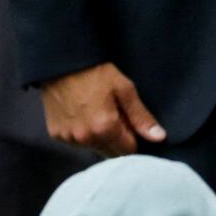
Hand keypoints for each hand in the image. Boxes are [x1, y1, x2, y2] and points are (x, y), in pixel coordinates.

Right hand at [39, 62, 165, 156]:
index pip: (129, 151)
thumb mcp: (124, 90)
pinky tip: (81, 116)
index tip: (129, 122)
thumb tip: (159, 138)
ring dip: (99, 139)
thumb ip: (141, 117)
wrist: (62, 61)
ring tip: (96, 114)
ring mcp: (69, 138)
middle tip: (114, 117)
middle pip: (111, 154)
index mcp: (105, 128)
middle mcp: (86, 138)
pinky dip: (82, 135)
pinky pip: (76, 143)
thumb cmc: (96, 72)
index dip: (133, 137)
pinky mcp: (56, 135)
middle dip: (117, 141)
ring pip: (94, 149)